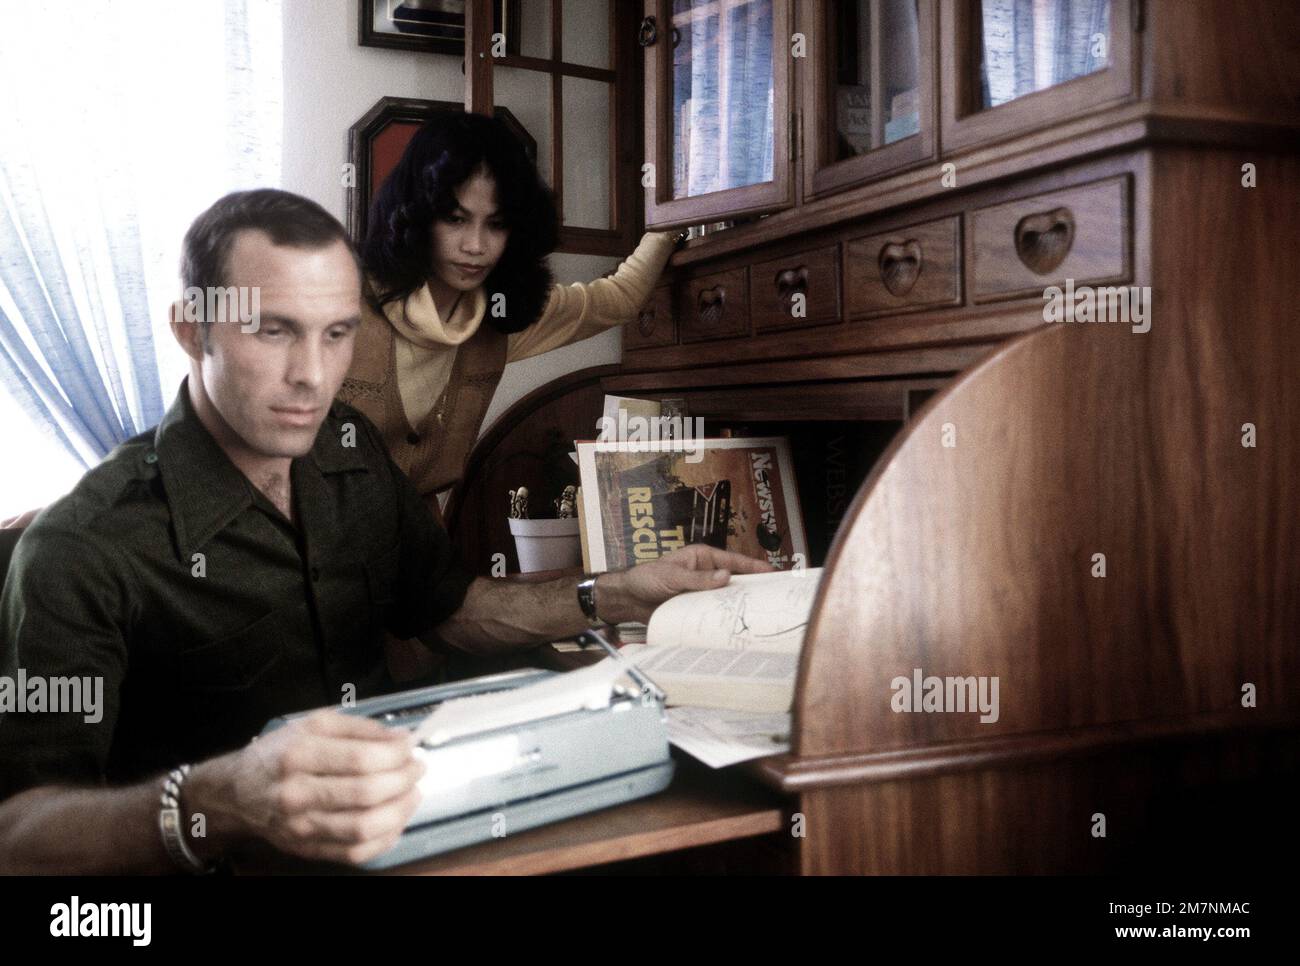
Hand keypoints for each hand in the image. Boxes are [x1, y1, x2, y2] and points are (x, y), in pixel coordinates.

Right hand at [200, 710, 423, 865]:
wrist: (236, 793)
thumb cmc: (279, 753)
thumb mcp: (313, 724)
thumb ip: (359, 728)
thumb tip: (400, 738)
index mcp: (299, 755)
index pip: (361, 760)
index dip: (396, 754)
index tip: (410, 747)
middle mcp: (297, 794)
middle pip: (366, 794)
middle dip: (404, 780)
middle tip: (417, 768)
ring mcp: (302, 827)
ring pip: (364, 828)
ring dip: (401, 810)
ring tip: (412, 793)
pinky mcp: (308, 849)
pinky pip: (355, 853)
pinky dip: (386, 838)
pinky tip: (397, 819)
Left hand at [595, 544, 774, 623]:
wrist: (626, 599)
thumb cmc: (645, 579)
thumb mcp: (672, 577)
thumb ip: (698, 579)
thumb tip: (725, 577)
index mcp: (702, 558)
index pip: (733, 561)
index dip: (753, 567)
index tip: (772, 573)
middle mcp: (705, 575)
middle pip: (733, 581)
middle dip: (750, 589)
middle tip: (771, 598)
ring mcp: (701, 593)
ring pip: (725, 599)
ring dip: (737, 607)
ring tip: (758, 616)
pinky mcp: (694, 609)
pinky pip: (712, 613)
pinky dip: (722, 619)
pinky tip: (733, 628)